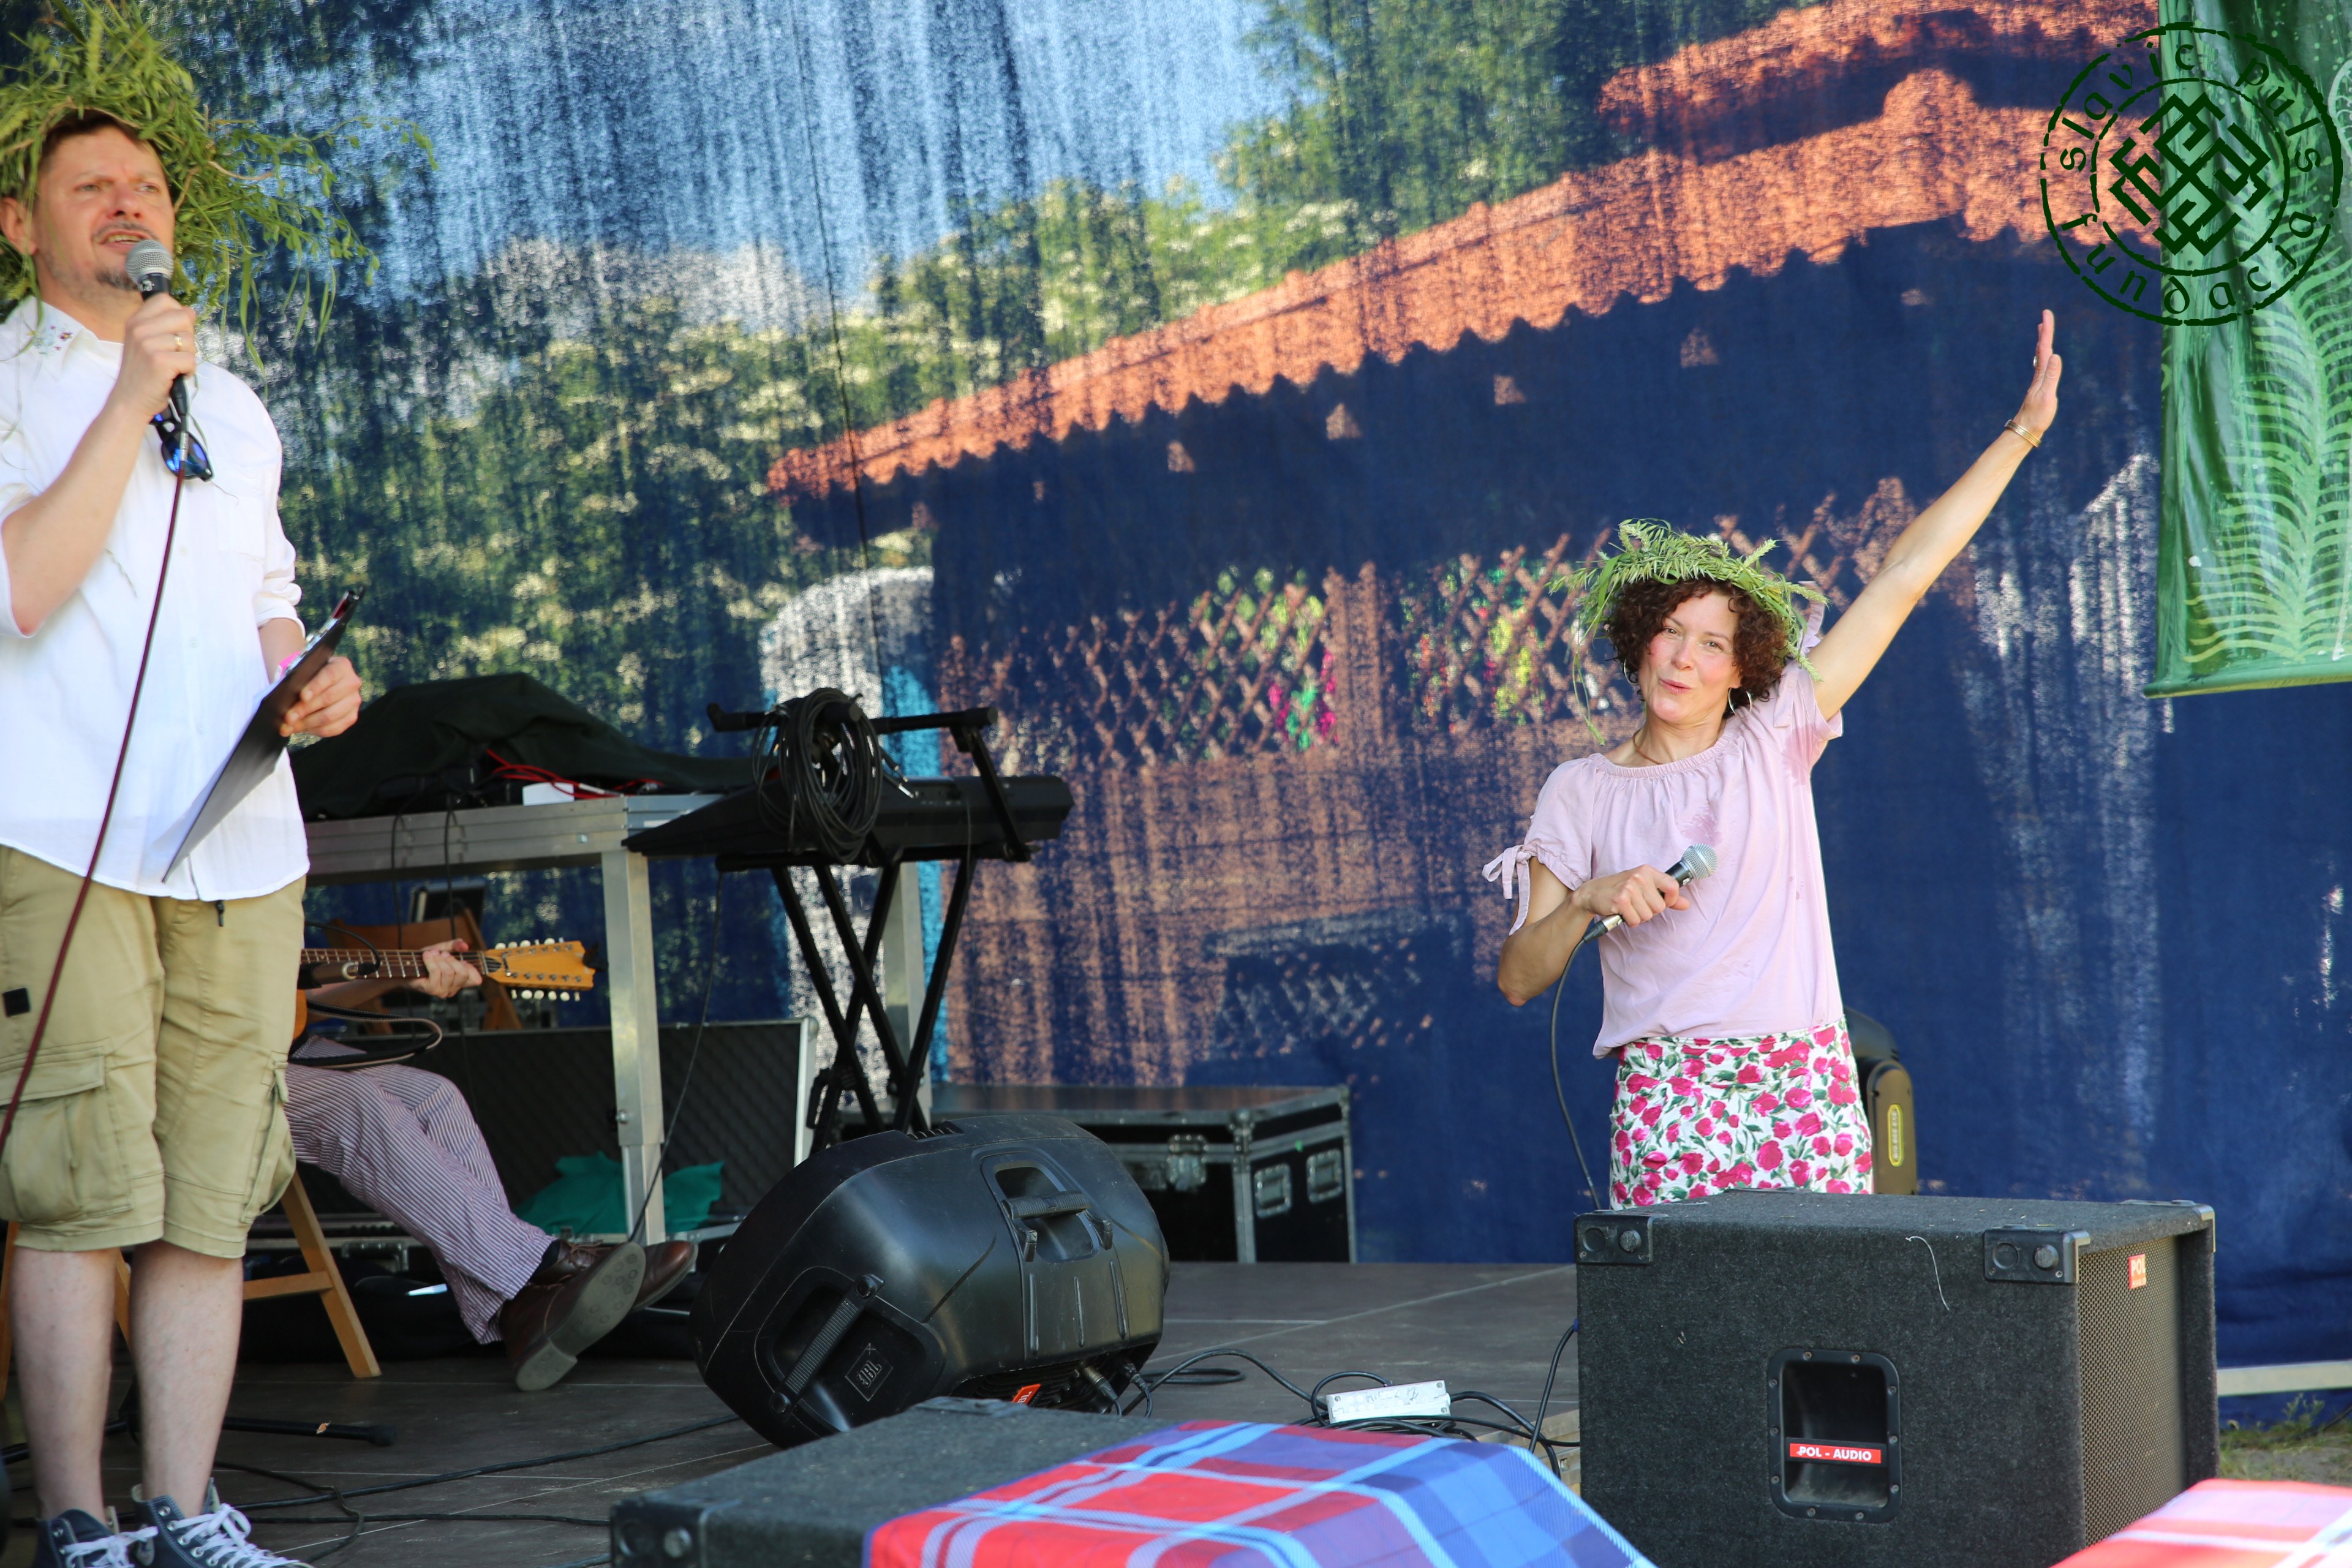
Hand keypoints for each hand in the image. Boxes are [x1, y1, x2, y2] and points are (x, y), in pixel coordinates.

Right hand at [108, 290, 198, 422]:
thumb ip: (164, 325)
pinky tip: (174, 375)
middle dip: (187, 337)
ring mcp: (148, 344)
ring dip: (188, 356)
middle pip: (184, 317)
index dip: (178, 315)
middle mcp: (140, 329)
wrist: (129, 400)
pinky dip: (188, 370)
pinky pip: (191, 359)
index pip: (166, 300)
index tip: (173, 332)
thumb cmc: (143, 373)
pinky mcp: (159, 361)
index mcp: (136, 321)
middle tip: (174, 353)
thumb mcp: (146, 343)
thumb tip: (190, 312)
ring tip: (172, 366)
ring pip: (189, 340)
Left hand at [280, 654, 359, 736]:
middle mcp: (352, 682)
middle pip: (328, 698)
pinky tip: (301, 728)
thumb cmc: (308, 676)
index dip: (316, 687)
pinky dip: (315, 730)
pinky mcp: (351, 717)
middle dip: (305, 709)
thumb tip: (285, 701)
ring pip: (331, 716)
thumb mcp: (304, 672)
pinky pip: (334, 728)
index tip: (302, 697)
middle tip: (288, 718)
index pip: (330, 675)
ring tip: (290, 726)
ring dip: (307, 723)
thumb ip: (297, 681)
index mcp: (341, 666)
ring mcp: (354, 701)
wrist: (318, 683)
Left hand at [412, 939, 482, 999]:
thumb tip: (465, 946)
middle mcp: (453, 989)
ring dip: (439, 959)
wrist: (407, 967)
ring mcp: (443, 991)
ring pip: (449, 972)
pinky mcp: (432, 990)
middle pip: (463, 973)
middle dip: (452, 959)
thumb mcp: (443, 949)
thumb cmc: (426, 960)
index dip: (471, 968)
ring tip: (432, 954)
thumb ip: (455, 945)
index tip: (463, 960)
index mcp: (459, 982)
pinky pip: (436, 972)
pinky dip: (431, 961)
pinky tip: (426, 956)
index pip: (475, 980)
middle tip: (442, 954)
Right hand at [1574, 865, 1689, 929]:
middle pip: (1660, 907)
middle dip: (1649, 911)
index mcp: (1648, 871)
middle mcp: (1639, 877)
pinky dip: (1629, 920)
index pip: (1673, 886)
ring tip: (1629, 908)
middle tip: (1637, 904)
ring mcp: (1629, 888)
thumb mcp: (1644, 887)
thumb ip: (1666, 895)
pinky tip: (1622, 912)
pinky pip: (1635, 920)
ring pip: (1647, 916)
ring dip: (1638, 916)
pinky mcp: (1620, 900)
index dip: (1670, 900)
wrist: (1593, 892)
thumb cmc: (1620, 889)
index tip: (1661, 901)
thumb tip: (1686, 904)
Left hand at [2014, 309, 2061, 437]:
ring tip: (2042, 331)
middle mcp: (2039, 375)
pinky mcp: (2039, 387)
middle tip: (2045, 316)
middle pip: (2042, 348)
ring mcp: (2038, 380)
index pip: (2044, 347)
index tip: (2046, 314)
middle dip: (2045, 332)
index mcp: (2041, 374)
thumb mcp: (2047, 396)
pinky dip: (2043, 356)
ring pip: (2041, 356)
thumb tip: (2055, 356)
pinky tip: (2043, 357)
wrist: (2026, 430)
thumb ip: (2052, 376)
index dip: (2046, 331)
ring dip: (2042, 342)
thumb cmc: (2037, 415)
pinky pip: (2042, 366)